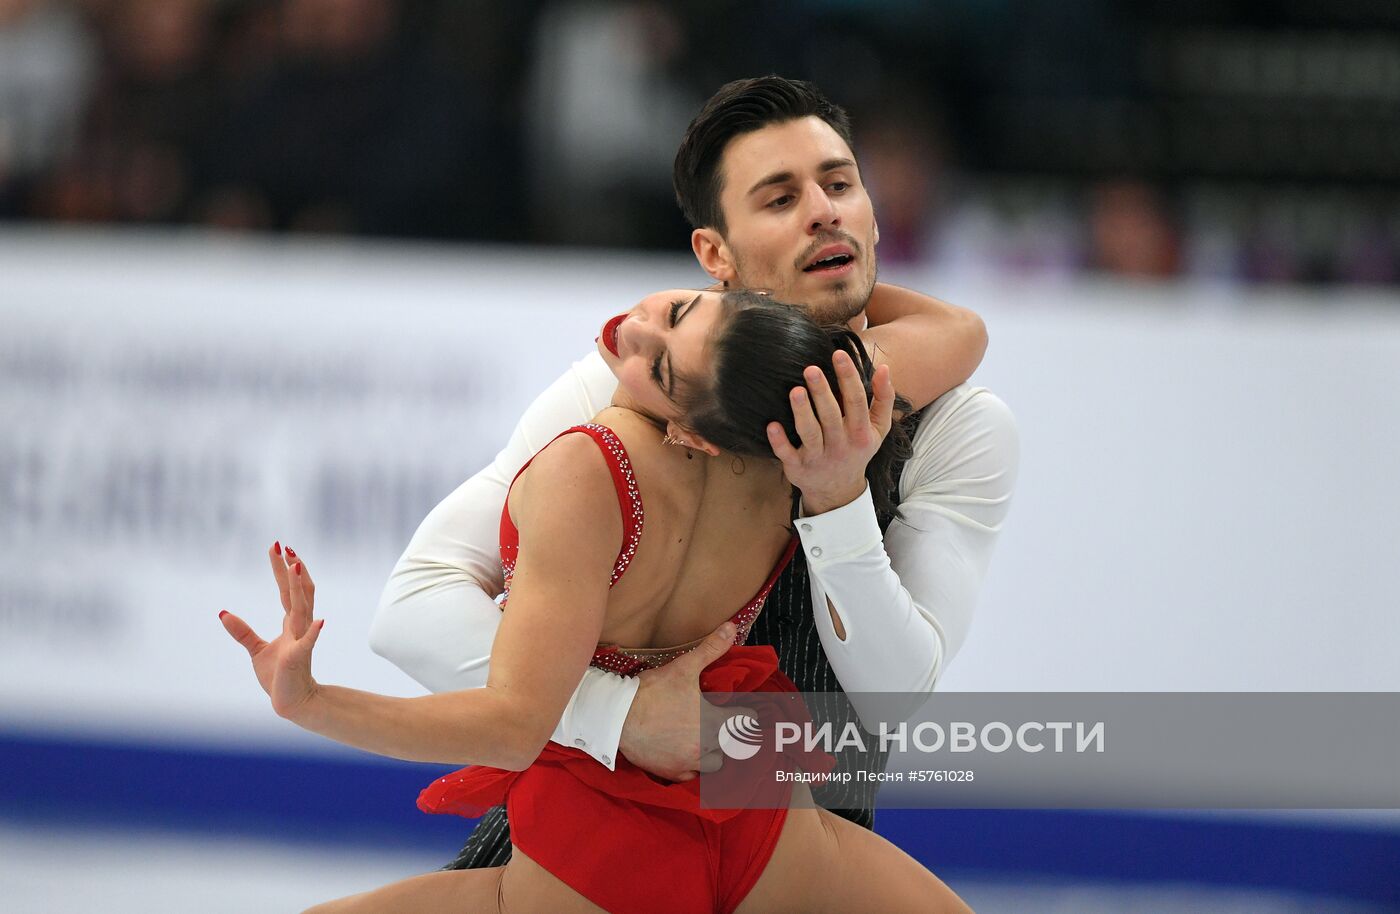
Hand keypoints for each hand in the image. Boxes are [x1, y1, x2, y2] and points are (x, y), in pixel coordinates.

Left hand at [220, 542, 324, 719]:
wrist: (292, 702)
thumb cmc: (279, 676)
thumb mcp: (256, 649)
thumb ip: (242, 631)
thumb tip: (222, 613)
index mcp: (291, 623)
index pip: (287, 590)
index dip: (283, 568)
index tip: (278, 546)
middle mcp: (299, 626)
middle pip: (297, 591)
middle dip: (292, 569)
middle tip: (285, 546)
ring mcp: (301, 640)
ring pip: (302, 608)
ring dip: (300, 588)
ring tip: (297, 567)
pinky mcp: (299, 658)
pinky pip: (308, 642)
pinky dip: (314, 632)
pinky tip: (319, 622)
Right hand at [618, 621, 746, 780]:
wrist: (617, 717)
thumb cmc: (652, 692)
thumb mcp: (684, 667)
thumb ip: (711, 648)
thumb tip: (732, 627)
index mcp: (715, 722)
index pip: (746, 723)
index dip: (744, 714)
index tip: (740, 711)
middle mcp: (706, 747)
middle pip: (733, 746)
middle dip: (730, 736)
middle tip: (721, 724)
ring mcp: (689, 763)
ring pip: (715, 764)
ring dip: (714, 754)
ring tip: (704, 741)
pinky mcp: (671, 772)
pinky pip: (691, 776)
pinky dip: (691, 768)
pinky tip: (685, 756)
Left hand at [766, 350, 895, 514]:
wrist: (838, 490)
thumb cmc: (856, 449)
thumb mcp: (878, 429)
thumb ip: (884, 399)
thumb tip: (884, 368)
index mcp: (860, 433)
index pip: (856, 402)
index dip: (848, 378)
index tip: (839, 354)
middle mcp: (840, 445)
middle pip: (831, 416)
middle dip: (822, 392)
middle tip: (811, 369)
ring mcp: (818, 457)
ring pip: (810, 434)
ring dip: (802, 413)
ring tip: (795, 391)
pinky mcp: (797, 467)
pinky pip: (787, 454)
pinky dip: (779, 442)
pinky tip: (772, 425)